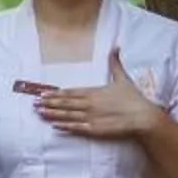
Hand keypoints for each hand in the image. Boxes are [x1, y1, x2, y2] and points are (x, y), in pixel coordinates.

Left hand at [38, 51, 159, 140]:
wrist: (143, 116)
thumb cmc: (134, 98)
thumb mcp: (123, 78)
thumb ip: (115, 63)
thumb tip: (116, 47)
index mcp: (94, 92)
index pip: (70, 93)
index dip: (55, 94)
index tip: (43, 93)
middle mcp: (89, 104)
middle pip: (65, 104)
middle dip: (49, 103)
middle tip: (34, 104)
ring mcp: (91, 117)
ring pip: (67, 115)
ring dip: (52, 114)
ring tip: (39, 113)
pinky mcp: (96, 130)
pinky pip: (77, 128)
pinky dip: (65, 127)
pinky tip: (55, 126)